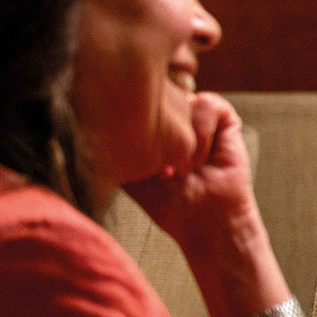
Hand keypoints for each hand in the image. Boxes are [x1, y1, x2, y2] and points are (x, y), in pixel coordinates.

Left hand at [123, 92, 265, 257]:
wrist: (204, 220)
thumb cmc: (169, 202)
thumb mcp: (129, 172)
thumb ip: (113, 147)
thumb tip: (90, 119)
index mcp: (153, 127)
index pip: (138, 99)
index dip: (138, 125)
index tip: (144, 166)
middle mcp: (176, 117)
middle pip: (160, 96)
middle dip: (161, 133)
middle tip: (165, 170)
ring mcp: (199, 117)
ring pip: (184, 98)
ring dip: (183, 137)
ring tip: (185, 167)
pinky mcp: (225, 120)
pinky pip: (208, 103)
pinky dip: (202, 132)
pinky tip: (201, 158)